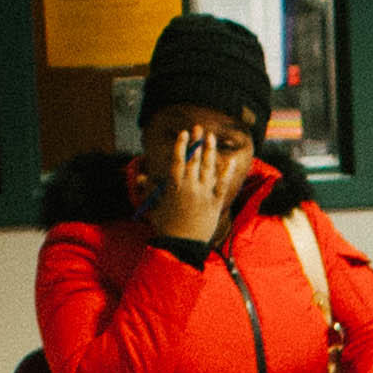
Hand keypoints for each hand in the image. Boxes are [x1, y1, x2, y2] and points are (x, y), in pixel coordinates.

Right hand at [144, 125, 246, 243]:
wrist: (182, 245)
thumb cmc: (166, 227)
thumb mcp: (153, 207)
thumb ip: (148, 190)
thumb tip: (141, 176)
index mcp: (174, 186)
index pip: (178, 160)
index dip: (181, 145)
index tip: (184, 133)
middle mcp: (190, 186)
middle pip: (194, 160)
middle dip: (196, 142)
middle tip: (199, 128)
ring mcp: (203, 194)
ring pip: (208, 168)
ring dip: (210, 151)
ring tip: (211, 137)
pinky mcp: (215, 203)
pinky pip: (222, 184)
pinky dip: (227, 171)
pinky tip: (230, 160)